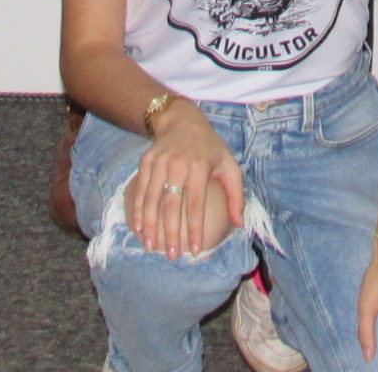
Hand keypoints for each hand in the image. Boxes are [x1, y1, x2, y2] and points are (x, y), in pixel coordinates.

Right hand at [124, 103, 242, 258]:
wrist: (182, 120)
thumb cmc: (209, 148)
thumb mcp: (229, 164)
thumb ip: (236, 194)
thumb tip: (239, 223)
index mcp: (200, 166)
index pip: (196, 204)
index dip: (195, 229)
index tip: (194, 250)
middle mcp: (178, 164)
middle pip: (171, 204)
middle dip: (170, 233)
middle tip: (171, 256)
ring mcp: (159, 162)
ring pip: (152, 199)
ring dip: (150, 225)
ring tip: (151, 247)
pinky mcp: (146, 162)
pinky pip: (140, 190)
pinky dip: (138, 210)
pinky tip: (139, 228)